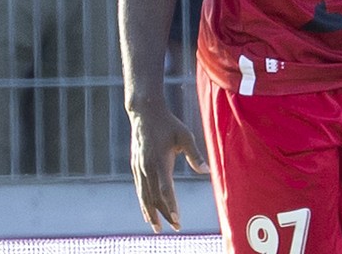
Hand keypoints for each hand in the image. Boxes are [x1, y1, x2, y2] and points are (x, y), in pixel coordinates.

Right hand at [128, 103, 207, 232]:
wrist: (144, 114)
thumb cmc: (168, 124)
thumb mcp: (185, 136)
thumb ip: (195, 154)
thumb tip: (207, 171)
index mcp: (160, 161)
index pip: (166, 189)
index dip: (171, 205)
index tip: (177, 218)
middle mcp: (147, 168)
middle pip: (154, 197)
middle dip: (164, 214)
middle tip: (175, 228)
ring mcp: (139, 168)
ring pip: (144, 196)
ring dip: (151, 213)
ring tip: (157, 228)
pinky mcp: (135, 167)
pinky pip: (139, 189)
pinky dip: (143, 202)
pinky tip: (147, 211)